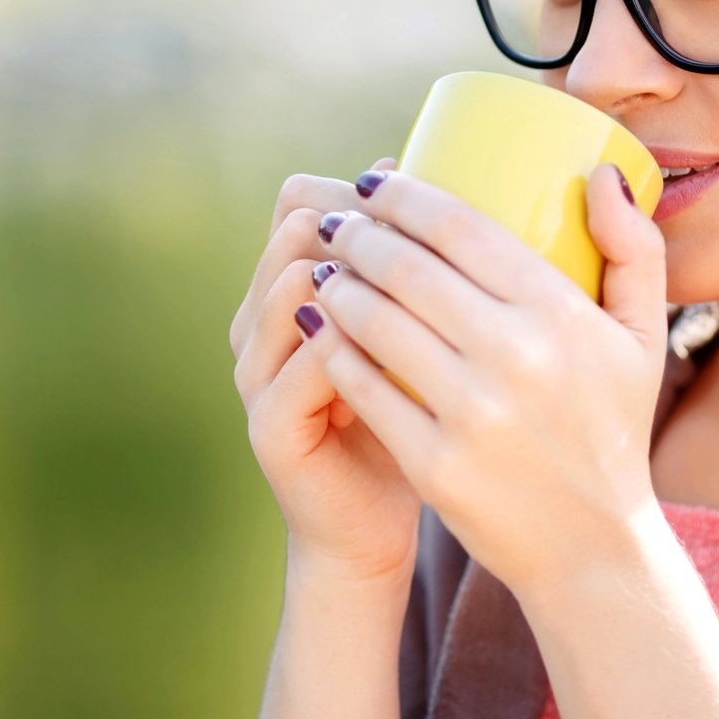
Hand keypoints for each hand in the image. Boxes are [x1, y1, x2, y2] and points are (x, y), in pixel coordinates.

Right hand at [231, 161, 420, 583]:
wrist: (371, 531)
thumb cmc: (410, 423)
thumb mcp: (420, 336)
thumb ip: (424, 274)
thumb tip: (463, 193)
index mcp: (286, 289)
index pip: (300, 199)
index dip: (360, 187)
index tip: (426, 195)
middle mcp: (257, 322)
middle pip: (292, 229)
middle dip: (365, 225)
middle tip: (436, 244)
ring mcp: (255, 373)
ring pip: (293, 284)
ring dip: (364, 278)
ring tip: (430, 292)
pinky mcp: (270, 425)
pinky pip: (310, 363)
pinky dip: (362, 347)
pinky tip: (418, 354)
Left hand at [307, 165, 668, 595]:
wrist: (593, 548)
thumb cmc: (614, 428)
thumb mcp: (643, 338)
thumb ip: (636, 248)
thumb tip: (600, 171)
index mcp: (563, 315)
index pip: (462, 229)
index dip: (405, 195)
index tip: (375, 182)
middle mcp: (516, 358)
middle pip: (408, 268)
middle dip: (359, 234)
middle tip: (338, 222)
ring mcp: (471, 414)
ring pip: (376, 322)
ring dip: (338, 284)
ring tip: (326, 269)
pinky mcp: (433, 464)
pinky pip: (363, 386)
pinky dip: (333, 349)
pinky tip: (320, 327)